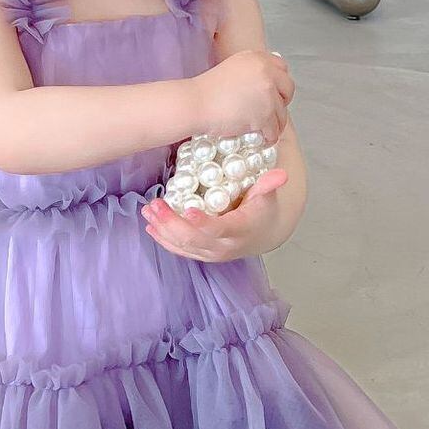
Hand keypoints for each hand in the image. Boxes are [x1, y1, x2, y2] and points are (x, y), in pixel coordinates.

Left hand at [143, 168, 290, 261]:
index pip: (220, 230)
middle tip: (155, 205)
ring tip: (148, 211)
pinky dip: (164, 240)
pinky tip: (151, 227)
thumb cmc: (262, 209)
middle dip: (172, 223)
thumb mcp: (267, 194)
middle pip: (195, 240)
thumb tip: (281, 174)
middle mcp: (225, 247)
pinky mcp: (202, 254)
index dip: (204, 223)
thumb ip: (270, 184)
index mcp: (241, 230)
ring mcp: (212, 253)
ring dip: (163, 230)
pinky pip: (181, 250)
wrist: (263, 233)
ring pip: (184, 246)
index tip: (188, 210)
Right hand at [193, 50, 293, 143]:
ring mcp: (268, 94)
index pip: (282, 68)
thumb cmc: (207, 89)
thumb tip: (270, 81)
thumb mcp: (233, 68)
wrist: (195, 104)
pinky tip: (261, 139)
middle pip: (288, 88)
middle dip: (281, 101)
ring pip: (282, 113)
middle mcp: (266, 72)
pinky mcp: (265, 115)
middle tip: (269, 110)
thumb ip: (253, 71)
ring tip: (263, 129)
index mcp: (258, 58)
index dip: (279, 81)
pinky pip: (275, 130)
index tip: (273, 92)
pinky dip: (269, 137)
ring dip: (275, 122)